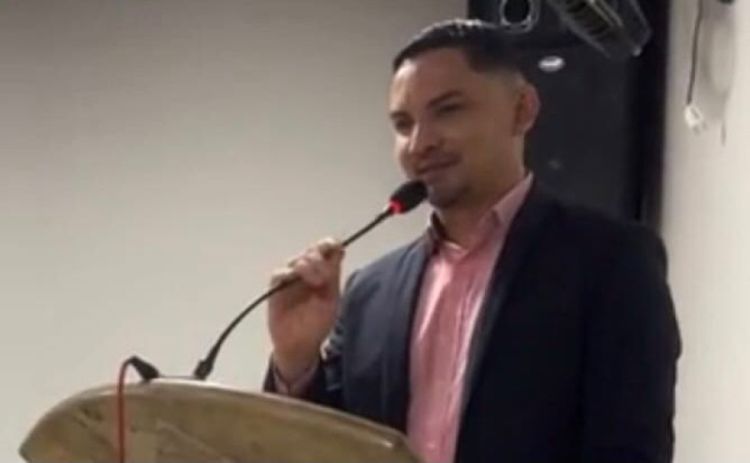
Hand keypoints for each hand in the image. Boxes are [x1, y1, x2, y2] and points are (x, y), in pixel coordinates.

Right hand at [267, 238, 343, 380]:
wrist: (300, 345)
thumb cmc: (318, 323)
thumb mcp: (331, 299)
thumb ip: (334, 275)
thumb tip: (340, 250)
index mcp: (323, 272)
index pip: (326, 249)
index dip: (330, 244)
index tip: (336, 246)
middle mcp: (307, 271)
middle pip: (312, 252)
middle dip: (320, 258)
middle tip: (326, 275)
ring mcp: (291, 278)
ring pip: (297, 260)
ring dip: (307, 266)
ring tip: (316, 281)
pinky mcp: (276, 287)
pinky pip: (279, 274)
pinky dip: (287, 273)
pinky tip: (294, 278)